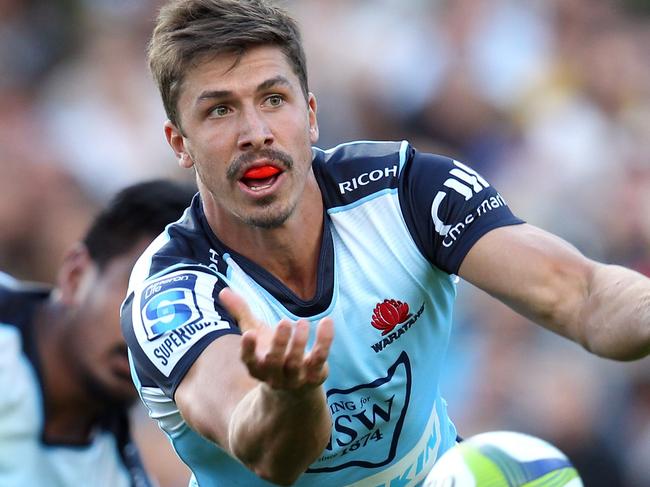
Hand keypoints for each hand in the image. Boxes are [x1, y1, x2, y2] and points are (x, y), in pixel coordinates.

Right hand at [219, 288, 333, 389]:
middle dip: (279, 343)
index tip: (249, 334)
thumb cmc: (271, 352)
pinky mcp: (314, 376)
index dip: (248, 349)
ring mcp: (294, 378)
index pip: (249, 360)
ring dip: (299, 342)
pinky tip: (327, 322)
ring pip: (295, 363)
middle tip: (284, 322)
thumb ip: (241, 312)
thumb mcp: (256, 332)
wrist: (295, 387)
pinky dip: (324, 341)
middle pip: (274, 362)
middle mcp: (273, 375)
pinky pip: (319, 359)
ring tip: (302, 322)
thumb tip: (223, 291)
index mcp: (256, 365)